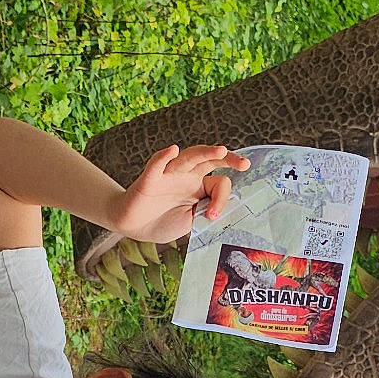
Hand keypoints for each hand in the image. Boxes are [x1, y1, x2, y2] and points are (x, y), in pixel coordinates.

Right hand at [106, 144, 250, 244]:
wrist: (133, 227)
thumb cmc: (163, 220)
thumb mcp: (191, 222)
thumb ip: (205, 213)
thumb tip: (219, 210)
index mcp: (199, 185)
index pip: (219, 182)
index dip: (221, 199)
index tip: (213, 216)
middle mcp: (186, 175)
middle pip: (209, 160)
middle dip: (228, 159)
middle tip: (244, 164)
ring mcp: (168, 175)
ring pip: (188, 157)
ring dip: (205, 153)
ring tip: (221, 150)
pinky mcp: (149, 180)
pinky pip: (156, 165)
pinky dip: (163, 157)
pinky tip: (172, 150)